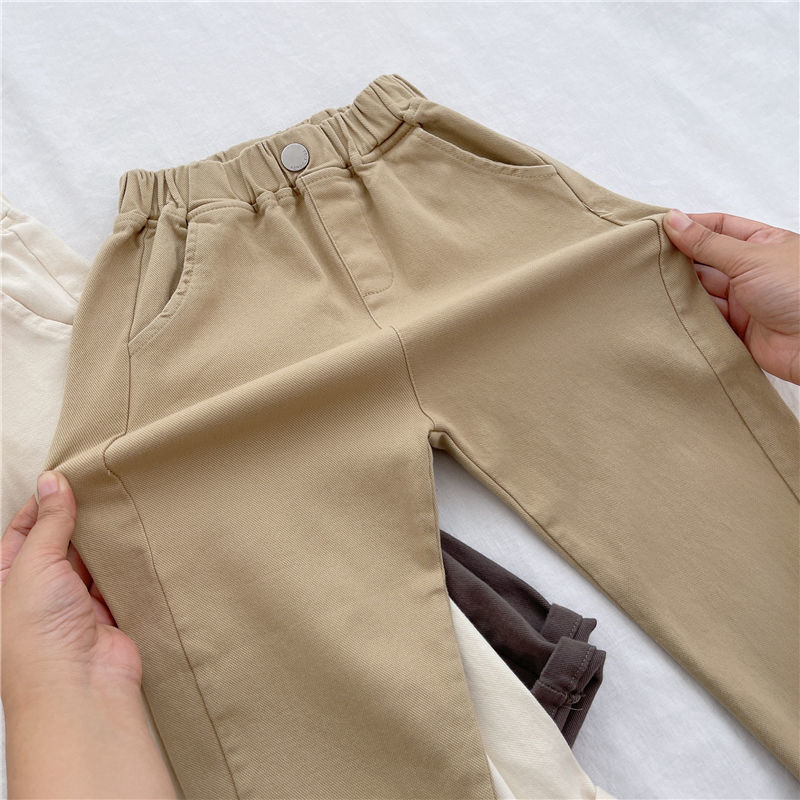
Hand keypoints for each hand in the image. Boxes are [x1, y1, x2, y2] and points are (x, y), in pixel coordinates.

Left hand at [1, 470, 177, 798]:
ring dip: (100, 543)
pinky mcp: (105, 614)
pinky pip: (114, 580)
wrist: (78, 685)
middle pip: (58, 544)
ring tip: (117, 513)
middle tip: (96, 491)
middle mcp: (37, 594)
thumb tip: (52, 482)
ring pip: (88, 562)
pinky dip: (122, 564)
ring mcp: (72, 605)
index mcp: (6, 583)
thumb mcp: (35, 563)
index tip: (64, 480)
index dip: (42, 505)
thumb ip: (50, 522)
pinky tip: (131, 544)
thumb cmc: (38, 636)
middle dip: (75, 520)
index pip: (22, 532)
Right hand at [662, 209, 799, 384]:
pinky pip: (704, 319)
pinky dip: (688, 316)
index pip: (718, 227)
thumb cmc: (798, 292)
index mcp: (762, 243)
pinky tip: (667, 310)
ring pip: (701, 290)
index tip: (657, 228)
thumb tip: (674, 220)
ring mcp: (743, 300)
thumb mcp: (750, 257)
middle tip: (646, 257)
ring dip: (681, 288)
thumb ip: (707, 242)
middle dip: (679, 259)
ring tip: (651, 284)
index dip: (689, 226)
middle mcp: (751, 270)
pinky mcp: (735, 329)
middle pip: (705, 259)